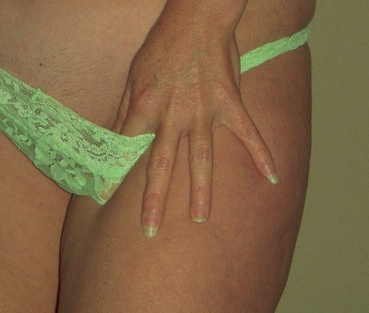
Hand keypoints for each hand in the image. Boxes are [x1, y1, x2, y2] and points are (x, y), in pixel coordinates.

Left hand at [112, 9, 277, 236]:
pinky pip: (247, 132)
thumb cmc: (161, 47)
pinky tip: (271, 177)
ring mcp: (203, 112)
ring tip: (199, 219)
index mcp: (144, 108)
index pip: (124, 149)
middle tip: (148, 230)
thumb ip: (126, 112)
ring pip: (201, 159)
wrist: (196, 17)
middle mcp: (172, 116)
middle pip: (161, 165)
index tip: (102, 199)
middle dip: (153, 200)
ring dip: (200, 190)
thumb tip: (115, 139)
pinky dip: (261, 154)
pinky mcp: (229, 103)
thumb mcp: (133, 77)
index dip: (113, 174)